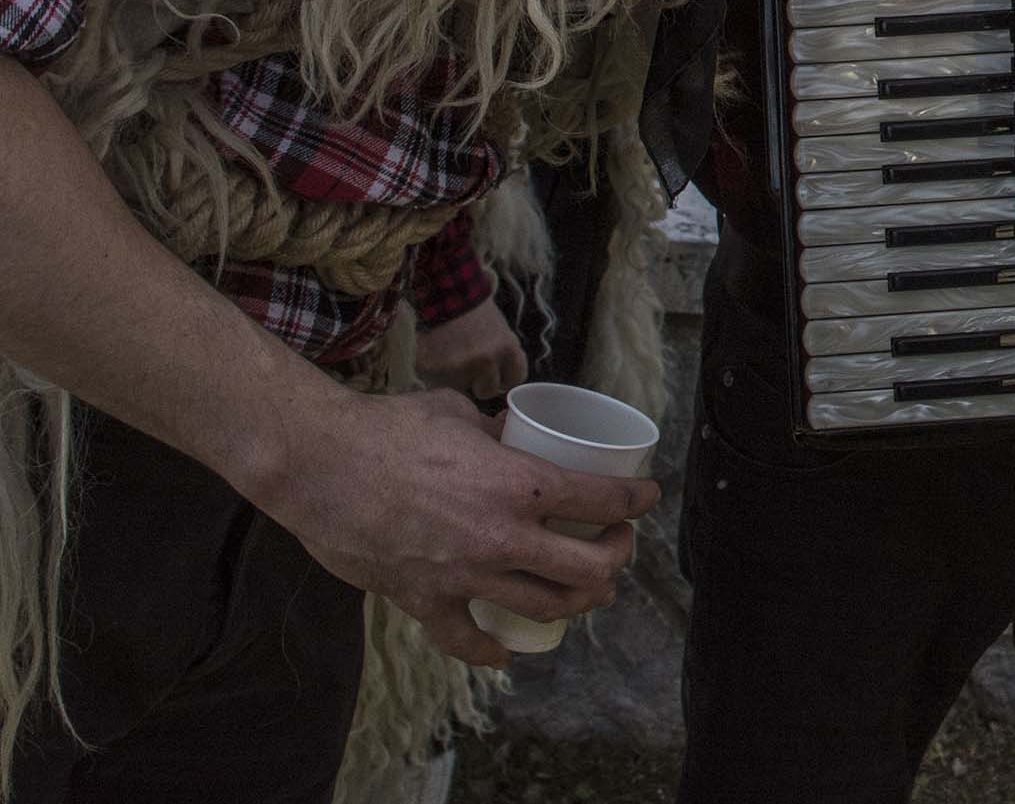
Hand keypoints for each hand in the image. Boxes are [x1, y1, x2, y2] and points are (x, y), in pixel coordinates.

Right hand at [254, 386, 658, 667]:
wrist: (316, 465)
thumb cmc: (386, 428)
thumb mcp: (459, 414)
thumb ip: (493, 431)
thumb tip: (510, 434)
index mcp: (519, 483)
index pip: (603, 499)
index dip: (637, 500)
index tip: (648, 497)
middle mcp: (501, 536)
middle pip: (588, 567)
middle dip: (617, 558)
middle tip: (619, 544)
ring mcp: (463, 575)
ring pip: (544, 607)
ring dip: (578, 602)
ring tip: (591, 591)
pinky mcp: (422, 600)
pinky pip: (465, 640)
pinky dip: (490, 651)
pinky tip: (505, 651)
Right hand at [414, 297, 527, 403]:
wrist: (444, 294)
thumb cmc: (474, 311)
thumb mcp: (499, 330)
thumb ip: (502, 354)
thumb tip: (502, 380)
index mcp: (507, 348)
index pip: (515, 379)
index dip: (505, 379)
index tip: (498, 376)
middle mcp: (487, 360)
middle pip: (488, 391)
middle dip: (480, 383)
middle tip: (470, 366)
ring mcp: (460, 367)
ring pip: (461, 388)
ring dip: (457, 378)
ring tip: (452, 355)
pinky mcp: (434, 370)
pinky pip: (437, 382)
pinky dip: (436, 372)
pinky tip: (437, 354)